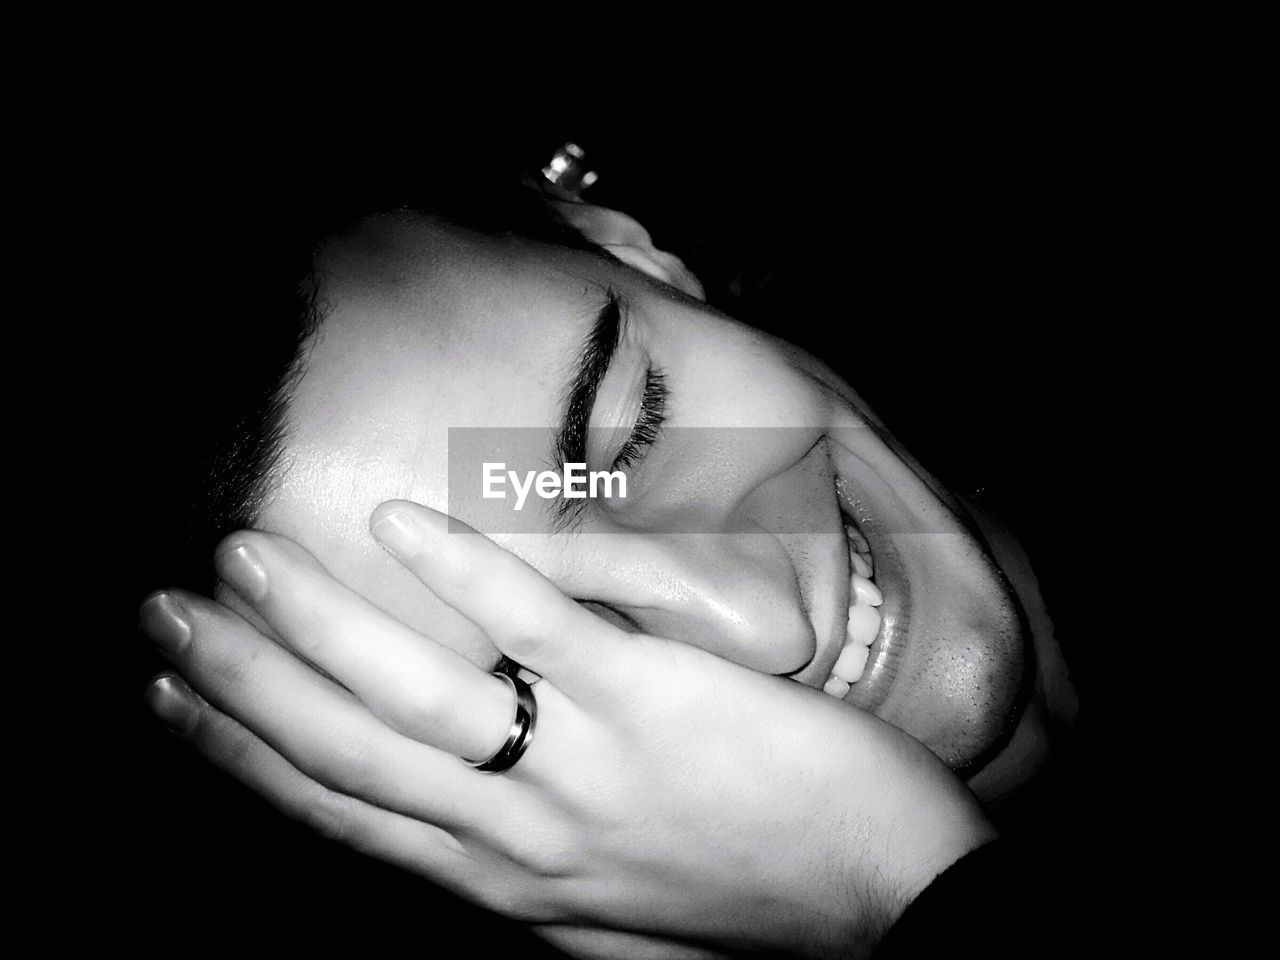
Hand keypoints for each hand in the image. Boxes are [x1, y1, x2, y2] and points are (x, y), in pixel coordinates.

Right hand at [140, 501, 994, 958]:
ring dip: (315, 623)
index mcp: (503, 880)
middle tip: (164, 615)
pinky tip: (399, 520)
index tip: (175, 702)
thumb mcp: (609, 924)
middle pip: (345, 752)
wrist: (892, 908)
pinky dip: (459, 574)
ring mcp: (581, 766)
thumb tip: (458, 830)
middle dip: (239, 685)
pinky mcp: (653, 702)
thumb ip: (526, 874)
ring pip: (414, 693)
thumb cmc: (748, 905)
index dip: (245, 756)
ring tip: (241, 560)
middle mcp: (519, 834)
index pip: (343, 812)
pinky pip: (537, 628)